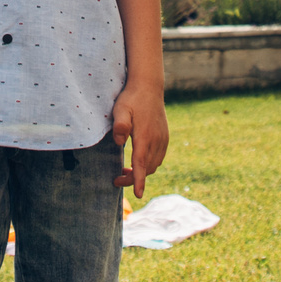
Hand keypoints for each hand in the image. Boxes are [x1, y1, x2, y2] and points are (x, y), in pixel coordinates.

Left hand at [112, 81, 168, 199]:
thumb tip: (118, 141)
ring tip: (125, 171)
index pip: (142, 164)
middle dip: (134, 179)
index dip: (139, 181)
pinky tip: (139, 160)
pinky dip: (149, 164)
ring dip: (142, 172)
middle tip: (116, 179)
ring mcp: (162, 139)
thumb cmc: (132, 98)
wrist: (149, 86)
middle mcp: (157, 140)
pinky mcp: (165, 137)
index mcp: (145, 136)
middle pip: (147, 169)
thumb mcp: (121, 109)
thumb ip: (120, 125)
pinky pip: (159, 158)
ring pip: (154, 165)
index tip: (139, 195)